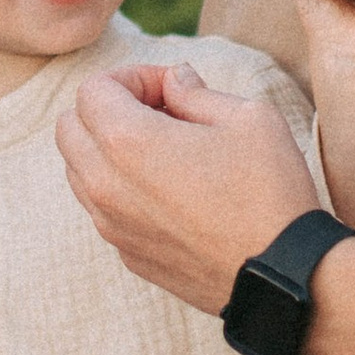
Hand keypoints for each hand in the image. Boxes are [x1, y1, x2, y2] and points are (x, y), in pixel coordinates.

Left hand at [56, 63, 319, 312]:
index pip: (92, 90)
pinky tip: (172, 192)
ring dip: (108, 150)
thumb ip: (196, 91)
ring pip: (78, 171)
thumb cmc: (270, 191)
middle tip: (159, 113)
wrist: (285, 277)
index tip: (170, 90)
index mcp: (127, 143)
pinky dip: (121, 189)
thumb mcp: (248, 117)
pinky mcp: (127, 255)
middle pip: (69, 128)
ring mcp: (112, 226)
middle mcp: (105, 186)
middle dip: (107, 109)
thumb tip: (174, 82)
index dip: (132, 77)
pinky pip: (103, 209)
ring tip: (165, 152)